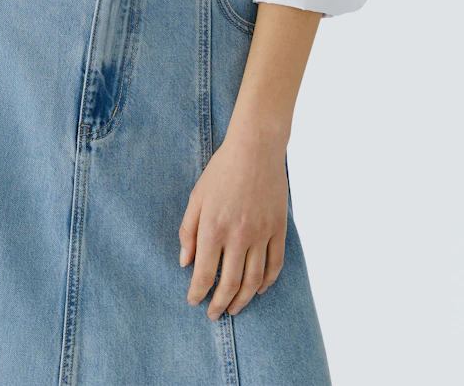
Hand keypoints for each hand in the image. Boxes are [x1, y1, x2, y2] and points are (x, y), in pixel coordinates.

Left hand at [178, 131, 287, 318]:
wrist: (256, 148)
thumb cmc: (221, 171)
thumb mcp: (196, 197)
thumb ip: (188, 231)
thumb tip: (185, 263)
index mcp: (213, 228)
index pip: (204, 274)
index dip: (198, 293)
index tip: (194, 302)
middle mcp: (238, 236)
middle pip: (230, 284)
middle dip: (220, 304)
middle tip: (214, 314)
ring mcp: (261, 234)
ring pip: (254, 280)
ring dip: (244, 300)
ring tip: (235, 308)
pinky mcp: (278, 229)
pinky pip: (275, 264)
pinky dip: (268, 282)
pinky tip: (260, 289)